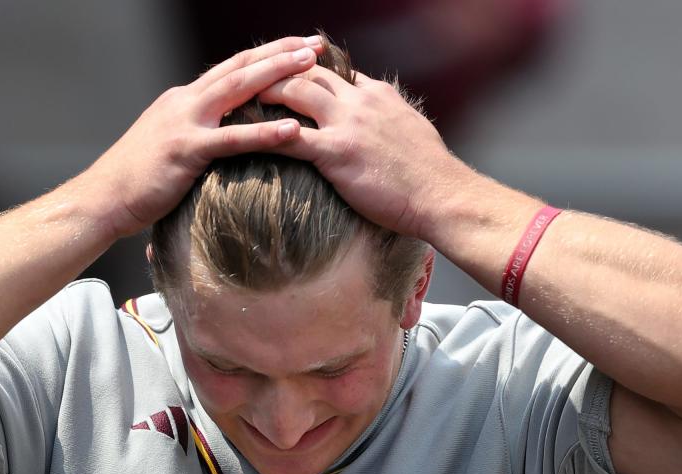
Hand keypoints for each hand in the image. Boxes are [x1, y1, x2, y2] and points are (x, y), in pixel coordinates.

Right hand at [76, 36, 324, 239]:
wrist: (102, 199)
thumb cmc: (137, 182)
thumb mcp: (169, 146)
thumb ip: (196, 135)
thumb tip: (221, 138)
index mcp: (184, 99)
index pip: (232, 67)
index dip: (266, 55)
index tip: (297, 47)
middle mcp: (185, 101)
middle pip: (240, 66)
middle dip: (280, 53)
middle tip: (315, 44)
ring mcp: (184, 122)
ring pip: (239, 88)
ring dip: (278, 74)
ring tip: (313, 67)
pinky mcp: (185, 150)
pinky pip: (232, 139)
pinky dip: (264, 133)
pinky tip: (293, 132)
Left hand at [259, 65, 472, 241]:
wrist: (442, 195)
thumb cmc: (430, 175)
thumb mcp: (411, 132)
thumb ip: (391, 119)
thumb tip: (384, 120)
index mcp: (378, 94)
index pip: (335, 71)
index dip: (306, 71)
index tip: (285, 77)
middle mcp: (360, 100)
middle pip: (309, 72)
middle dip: (277, 73)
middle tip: (251, 83)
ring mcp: (348, 124)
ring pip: (295, 92)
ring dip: (265, 93)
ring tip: (239, 103)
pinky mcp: (337, 152)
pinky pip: (290, 137)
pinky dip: (262, 134)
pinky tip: (242, 140)